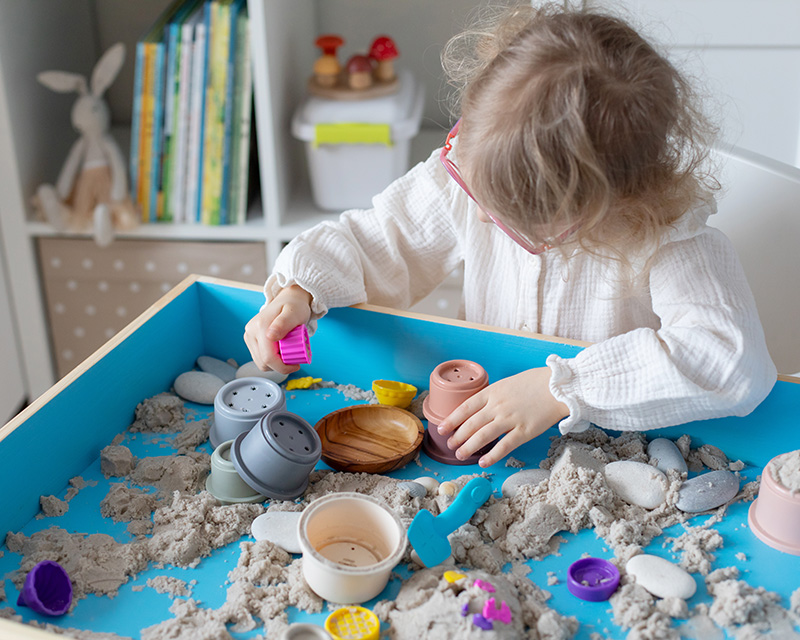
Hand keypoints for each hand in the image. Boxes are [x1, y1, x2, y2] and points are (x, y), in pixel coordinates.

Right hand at [243, 285, 312, 373]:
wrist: (288, 299)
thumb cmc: (295, 306)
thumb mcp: (294, 313)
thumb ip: (284, 323)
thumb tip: (271, 336)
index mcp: (260, 327)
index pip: (268, 358)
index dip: (283, 367)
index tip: (296, 365)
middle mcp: (251, 332)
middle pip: (263, 363)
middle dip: (280, 365)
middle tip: (294, 357)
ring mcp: (249, 336)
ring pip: (260, 362)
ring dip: (276, 363)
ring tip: (288, 351)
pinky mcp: (250, 340)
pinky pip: (260, 358)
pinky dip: (272, 359)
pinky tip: (281, 350)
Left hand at [436, 367, 568, 467]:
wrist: (558, 386)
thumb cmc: (535, 383)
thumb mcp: (508, 383)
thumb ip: (494, 396)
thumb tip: (481, 408)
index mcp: (492, 392)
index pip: (465, 408)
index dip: (451, 420)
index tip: (442, 429)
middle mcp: (497, 406)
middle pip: (471, 424)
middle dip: (458, 436)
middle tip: (450, 445)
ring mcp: (510, 419)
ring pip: (483, 436)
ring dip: (468, 446)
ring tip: (460, 454)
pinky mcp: (524, 431)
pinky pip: (504, 446)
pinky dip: (492, 455)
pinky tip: (483, 461)